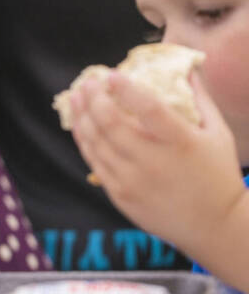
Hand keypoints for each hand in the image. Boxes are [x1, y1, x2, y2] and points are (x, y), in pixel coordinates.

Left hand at [65, 70, 245, 259]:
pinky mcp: (120, 196)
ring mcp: (133, 181)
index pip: (149, 109)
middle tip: (86, 81)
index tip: (111, 74)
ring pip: (96, 142)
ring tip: (76, 96)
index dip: (126, 89)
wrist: (214, 226)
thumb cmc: (218, 174)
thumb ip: (200, 99)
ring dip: (82, 116)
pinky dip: (84, 140)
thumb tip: (185, 67)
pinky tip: (79, 124)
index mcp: (182, 143)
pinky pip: (94, 162)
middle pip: (111, 124)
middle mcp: (154, 162)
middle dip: (94, 98)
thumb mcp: (218, 133)